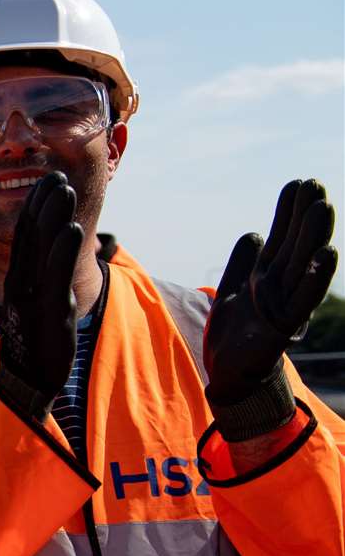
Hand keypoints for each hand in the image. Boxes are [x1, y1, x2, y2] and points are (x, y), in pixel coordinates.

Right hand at [0, 172, 85, 413]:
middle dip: (42, 203)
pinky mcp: (50, 313)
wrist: (25, 382)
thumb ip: (35, 281)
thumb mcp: (32, 306)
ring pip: (43, 250)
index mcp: (17, 281)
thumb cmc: (32, 344)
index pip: (24, 237)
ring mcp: (34, 298)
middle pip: (31, 236)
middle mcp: (20, 284)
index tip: (46, 182)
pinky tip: (74, 229)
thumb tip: (45, 262)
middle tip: (55, 175)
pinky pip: (56, 277)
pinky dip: (63, 252)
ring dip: (54, 217)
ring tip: (65, 189)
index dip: (34, 208)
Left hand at [205, 179, 337, 409]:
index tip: (298, 182)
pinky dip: (315, 277)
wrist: (229, 373)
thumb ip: (241, 263)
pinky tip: (326, 254)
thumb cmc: (234, 334)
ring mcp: (284, 305)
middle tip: (315, 184)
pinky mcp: (283, 326)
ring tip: (323, 207)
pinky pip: (303, 299)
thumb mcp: (230, 290)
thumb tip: (254, 234)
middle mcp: (280, 286)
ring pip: (303, 265)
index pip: (281, 237)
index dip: (288, 212)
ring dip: (314, 237)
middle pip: (296, 245)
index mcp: (267, 276)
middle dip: (306, 216)